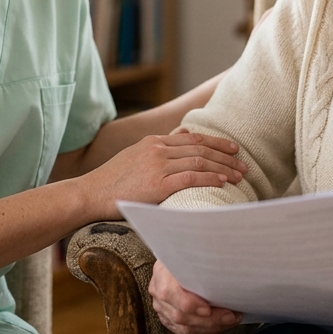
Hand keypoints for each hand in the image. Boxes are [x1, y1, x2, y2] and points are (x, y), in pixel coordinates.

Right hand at [80, 132, 246, 217]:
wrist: (89, 194)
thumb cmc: (111, 182)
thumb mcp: (134, 157)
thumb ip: (157, 151)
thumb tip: (181, 142)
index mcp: (153, 142)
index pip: (193, 138)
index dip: (216, 143)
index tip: (232, 149)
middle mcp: (157, 149)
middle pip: (201, 148)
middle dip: (225, 155)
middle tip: (243, 163)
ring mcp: (157, 166)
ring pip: (200, 161)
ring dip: (223, 168)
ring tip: (239, 175)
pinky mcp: (157, 185)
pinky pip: (190, 177)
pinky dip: (210, 178)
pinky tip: (223, 182)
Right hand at [149, 260, 241, 333]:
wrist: (181, 259)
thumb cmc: (190, 253)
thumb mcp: (191, 249)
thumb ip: (201, 256)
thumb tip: (223, 257)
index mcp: (161, 273)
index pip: (169, 293)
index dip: (189, 304)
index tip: (208, 308)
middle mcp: (158, 293)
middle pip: (180, 316)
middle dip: (210, 320)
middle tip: (231, 315)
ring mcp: (163, 309)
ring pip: (186, 328)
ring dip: (213, 327)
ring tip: (232, 319)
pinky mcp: (170, 321)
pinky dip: (208, 332)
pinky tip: (221, 326)